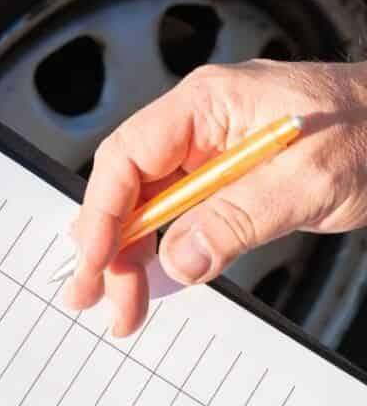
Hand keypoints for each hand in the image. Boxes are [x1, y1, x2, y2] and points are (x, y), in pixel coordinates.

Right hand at [67, 60, 366, 336]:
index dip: (104, 211)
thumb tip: (179, 260)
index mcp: (206, 104)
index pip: (129, 155)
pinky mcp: (228, 173)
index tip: (96, 259)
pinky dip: (166, 246)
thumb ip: (239, 218)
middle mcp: (199, 122)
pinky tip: (155, 276)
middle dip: (111, 242)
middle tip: (99, 296)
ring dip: (133, 252)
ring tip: (125, 301)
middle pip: (130, 183)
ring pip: (150, 201)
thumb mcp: (310, 179)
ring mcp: (211, 147)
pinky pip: (182, 210)